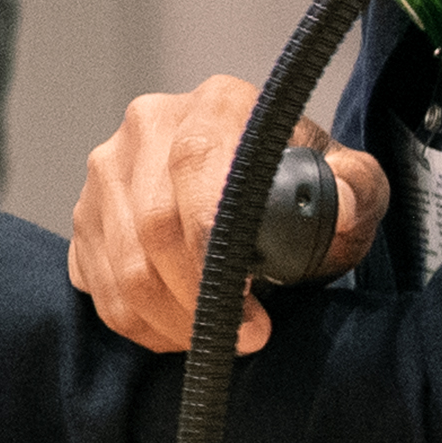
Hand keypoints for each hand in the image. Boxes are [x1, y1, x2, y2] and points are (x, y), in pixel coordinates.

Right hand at [70, 79, 385, 354]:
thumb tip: (341, 204)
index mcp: (215, 104)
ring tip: (217, 338)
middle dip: (196, 299)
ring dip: (170, 321)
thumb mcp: (348, 181)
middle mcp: (148, 127)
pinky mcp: (85, 217)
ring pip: (121, 266)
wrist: (262, 185)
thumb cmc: (301, 187)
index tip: (247, 299)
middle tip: (244, 335)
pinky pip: (98, 286)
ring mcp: (107, 173)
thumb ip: (355, 187)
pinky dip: (140, 323)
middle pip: (150, 226)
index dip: (212, 244)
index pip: (192, 166)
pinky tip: (181, 329)